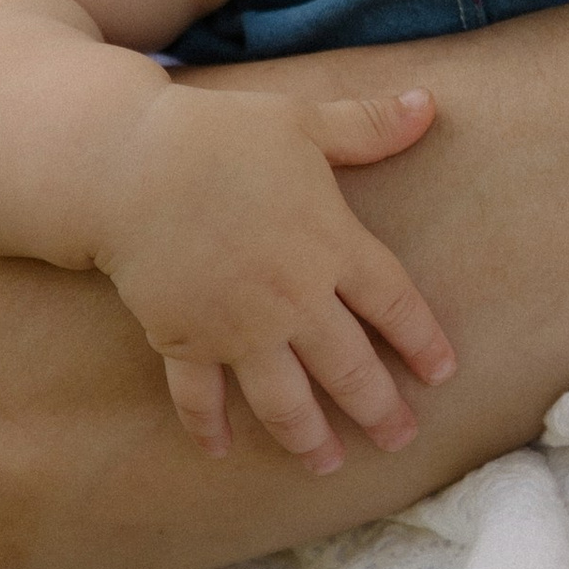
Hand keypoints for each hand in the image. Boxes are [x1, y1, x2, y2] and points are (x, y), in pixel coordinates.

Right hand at [102, 80, 456, 466]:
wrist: (125, 163)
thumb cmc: (218, 134)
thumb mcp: (300, 120)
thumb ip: (365, 125)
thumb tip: (428, 104)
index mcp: (331, 243)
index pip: (394, 304)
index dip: (422, 341)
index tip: (443, 374)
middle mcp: (292, 297)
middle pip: (350, 367)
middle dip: (379, 409)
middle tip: (400, 440)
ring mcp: (237, 327)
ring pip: (285, 398)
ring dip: (308, 437)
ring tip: (328, 465)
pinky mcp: (183, 339)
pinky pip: (200, 396)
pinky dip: (208, 426)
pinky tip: (220, 452)